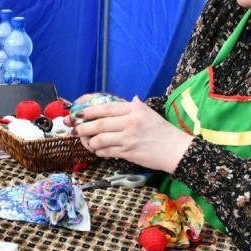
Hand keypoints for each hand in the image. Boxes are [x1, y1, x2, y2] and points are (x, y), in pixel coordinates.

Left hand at [72, 96, 193, 172]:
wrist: (176, 149)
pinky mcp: (128, 152)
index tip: (78, 114)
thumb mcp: (150, 113)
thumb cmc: (162, 131)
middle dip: (83, 127)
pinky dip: (98, 151)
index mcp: (134, 109)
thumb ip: (136, 106)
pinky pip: (106, 151)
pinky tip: (98, 150)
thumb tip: (132, 98)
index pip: (106, 108)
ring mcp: (129, 138)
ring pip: (100, 139)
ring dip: (89, 141)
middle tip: (74, 129)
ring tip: (87, 142)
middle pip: (99, 124)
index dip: (89, 111)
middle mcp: (130, 122)